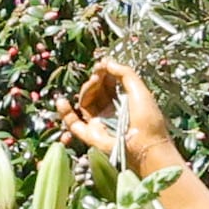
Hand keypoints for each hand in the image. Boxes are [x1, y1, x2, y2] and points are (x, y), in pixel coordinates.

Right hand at [69, 57, 185, 179]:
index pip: (108, 84)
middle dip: (95, 79)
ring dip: (86, 89)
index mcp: (123, 102)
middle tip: (98, 73)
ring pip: (84, 102)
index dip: (104, 73)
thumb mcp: (139, 89)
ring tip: (93, 81)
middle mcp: (109, 111)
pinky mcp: (90, 134)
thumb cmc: (147, 119)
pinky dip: (65, 113)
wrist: (145, 145)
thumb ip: (125, 73)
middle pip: (95, 91)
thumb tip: (107, 62)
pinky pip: (73, 123)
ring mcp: (99, 122)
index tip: (102, 65)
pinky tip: (62, 101)